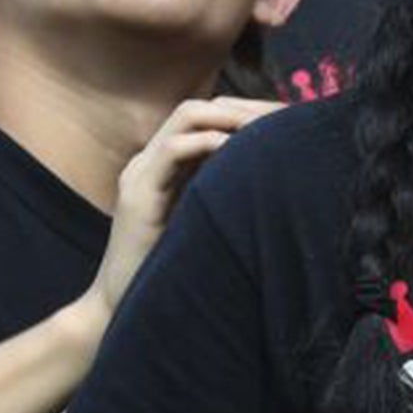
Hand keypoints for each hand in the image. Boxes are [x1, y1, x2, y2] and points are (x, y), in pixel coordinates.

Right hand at [82, 98, 282, 325]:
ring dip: (232, 117)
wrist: (121, 305)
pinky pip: (173, 150)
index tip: (290, 118)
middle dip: (247, 108)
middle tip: (287, 117)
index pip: (210, 116)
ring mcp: (141, 172)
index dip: (250, 111)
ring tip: (268, 128)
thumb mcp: (207, 218)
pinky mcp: (137, 193)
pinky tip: (236, 150)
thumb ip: (227, 191)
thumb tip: (279, 175)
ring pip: (187, 117)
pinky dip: (208, 143)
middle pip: (202, 109)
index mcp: (168, 163)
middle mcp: (152, 159)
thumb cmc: (174, 267)